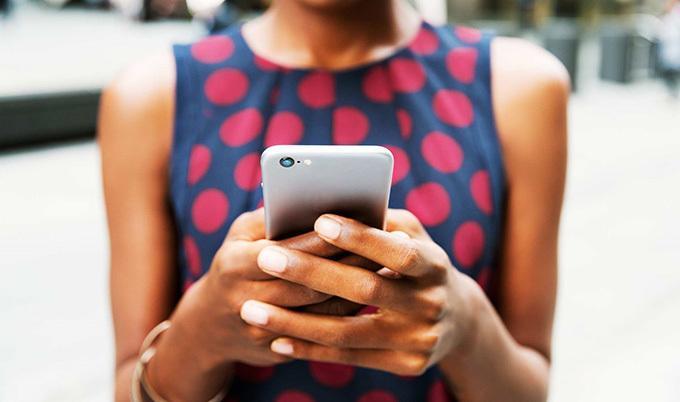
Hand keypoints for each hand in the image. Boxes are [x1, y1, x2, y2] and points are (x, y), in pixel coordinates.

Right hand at [155, 208, 375, 370]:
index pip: (288, 250)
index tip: (361, 223)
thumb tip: (316, 199)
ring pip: (320, 311)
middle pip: (309, 284)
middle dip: (350, 263)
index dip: (326, 239)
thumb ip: (273, 218)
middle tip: (388, 245)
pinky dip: (348, 311)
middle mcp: (244, 300)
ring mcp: (260, 331)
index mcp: (235, 265)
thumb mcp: (241, 236)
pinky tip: (372, 293)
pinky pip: (321, 332)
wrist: (210, 327)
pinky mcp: (277, 351)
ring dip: (356, 289)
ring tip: (388, 267)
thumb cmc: (234, 264)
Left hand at [239, 209, 479, 375]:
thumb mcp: (412, 236)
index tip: (318, 221)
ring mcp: (419, 339)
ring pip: (347, 331)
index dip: (360, 238)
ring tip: (252, 310)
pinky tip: (276, 339)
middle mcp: (432, 304)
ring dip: (295, 322)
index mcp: (435, 265)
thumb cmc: (418, 264)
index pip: (397, 251)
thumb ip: (379, 222)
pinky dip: (309, 349)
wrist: (457, 321)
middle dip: (312, 273)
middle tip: (266, 258)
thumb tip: (326, 206)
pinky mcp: (406, 365)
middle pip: (366, 290)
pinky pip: (348, 357)